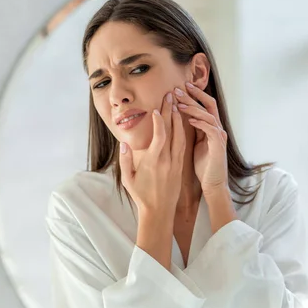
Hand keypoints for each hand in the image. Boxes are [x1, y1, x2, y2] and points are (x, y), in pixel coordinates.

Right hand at [119, 93, 185, 216]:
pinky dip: (183, 132)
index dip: (160, 121)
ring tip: (177, 104)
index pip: (160, 136)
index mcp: (154, 162)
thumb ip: (125, 160)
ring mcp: (176, 163)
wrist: (159, 212)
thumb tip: (124, 143)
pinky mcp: (180, 166)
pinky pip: (183, 145)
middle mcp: (167, 160)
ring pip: (180, 137)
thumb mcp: (128, 179)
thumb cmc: (141, 196)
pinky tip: (182, 122)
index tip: (157, 109)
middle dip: (172, 112)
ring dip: (179, 119)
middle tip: (171, 95)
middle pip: (172, 131)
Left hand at [174, 82, 227, 193]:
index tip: (180, 87)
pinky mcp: (219, 146)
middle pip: (208, 105)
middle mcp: (217, 129)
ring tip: (180, 103)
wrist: (214, 184)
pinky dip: (201, 123)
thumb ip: (194, 131)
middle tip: (177, 89)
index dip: (194, 95)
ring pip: (209, 115)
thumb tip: (180, 119)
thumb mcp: (196, 144)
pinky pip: (211, 130)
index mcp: (211, 128)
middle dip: (193, 96)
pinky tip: (189, 120)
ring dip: (194, 108)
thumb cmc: (204, 167)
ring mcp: (219, 137)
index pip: (205, 106)